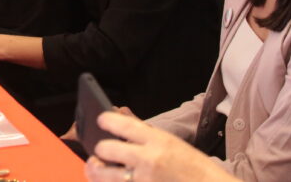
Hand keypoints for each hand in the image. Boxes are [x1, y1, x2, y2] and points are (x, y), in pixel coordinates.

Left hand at [85, 112, 236, 181]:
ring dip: (97, 171)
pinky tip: (115, 180)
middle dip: (99, 150)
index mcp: (157, 141)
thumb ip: (143, 131)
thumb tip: (119, 115)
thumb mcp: (171, 142)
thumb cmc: (193, 167)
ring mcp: (145, 180)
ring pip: (104, 175)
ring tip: (97, 167)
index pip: (120, 123)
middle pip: (105, 149)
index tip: (101, 121)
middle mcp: (149, 160)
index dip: (105, 120)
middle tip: (100, 151)